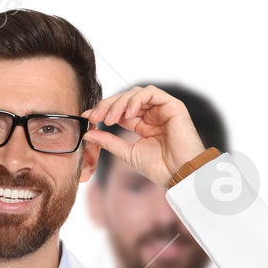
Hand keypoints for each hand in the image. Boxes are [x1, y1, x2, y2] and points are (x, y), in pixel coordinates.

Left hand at [82, 85, 206, 186]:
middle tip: (95, 116)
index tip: (88, 117)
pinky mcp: (173, 105)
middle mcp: (152, 114)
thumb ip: (109, 141)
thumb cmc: (159, 167)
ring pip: (136, 93)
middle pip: (126, 99)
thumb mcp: (128, 153)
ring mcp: (162, 108)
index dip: (103, 110)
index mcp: (142, 124)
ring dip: (120, 103)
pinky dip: (136, 100)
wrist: (180, 174)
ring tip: (111, 118)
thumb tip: (87, 133)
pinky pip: (151, 93)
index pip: (120, 110)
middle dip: (108, 105)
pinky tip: (128, 113)